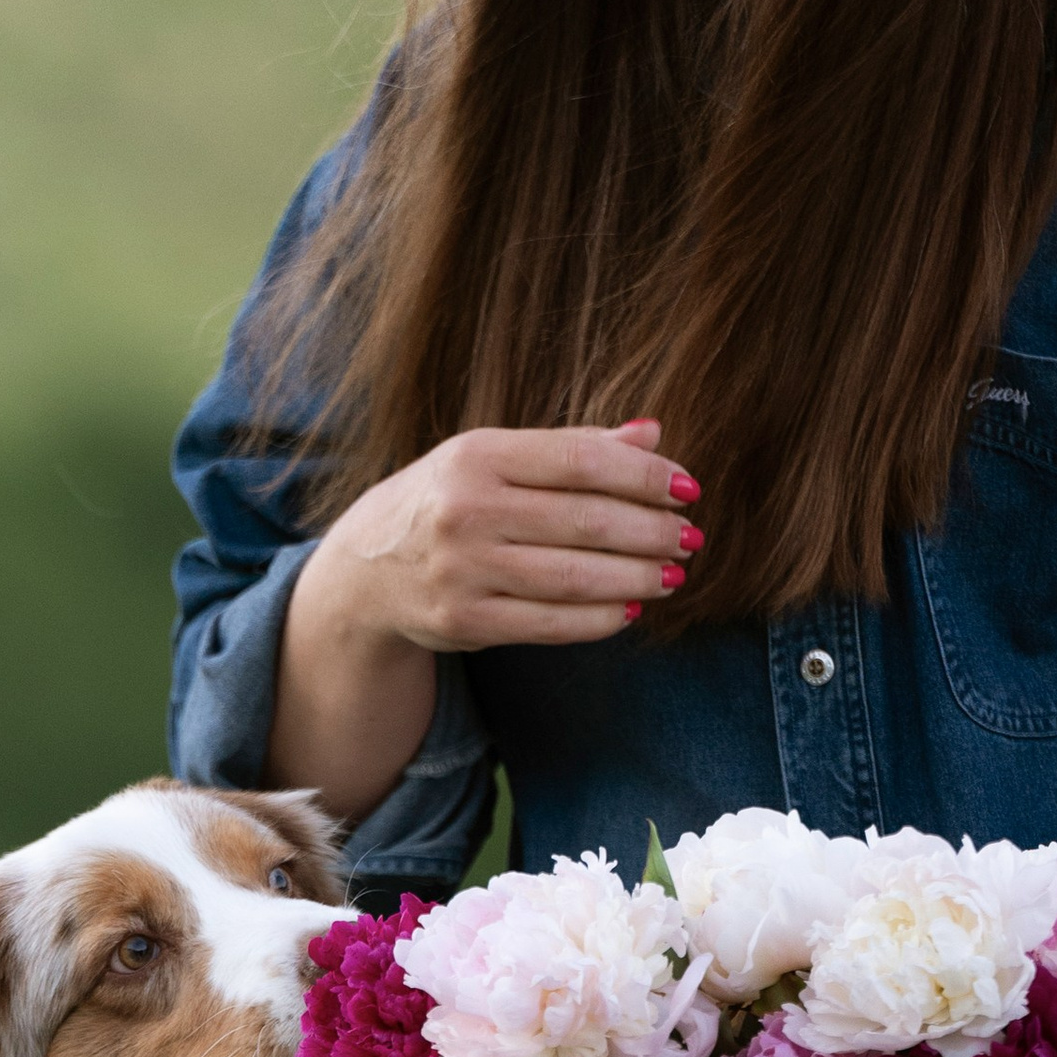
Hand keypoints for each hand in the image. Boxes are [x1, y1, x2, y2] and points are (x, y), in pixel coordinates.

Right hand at [265, 420, 700, 819]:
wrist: (365, 570)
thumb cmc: (448, 502)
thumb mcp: (494, 459)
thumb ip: (571, 448)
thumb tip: (653, 433)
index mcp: (477, 455)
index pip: (582, 461)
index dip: (645, 476)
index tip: (689, 488)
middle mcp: (465, 510)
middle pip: (586, 521)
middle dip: (652, 531)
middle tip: (691, 537)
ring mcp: (461, 570)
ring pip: (574, 577)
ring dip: (637, 578)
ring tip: (673, 574)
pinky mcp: (462, 621)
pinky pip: (549, 623)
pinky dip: (600, 618)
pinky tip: (630, 607)